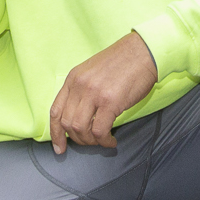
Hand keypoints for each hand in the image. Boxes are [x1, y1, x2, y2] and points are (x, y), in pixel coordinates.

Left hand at [47, 31, 158, 154]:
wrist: (144, 51)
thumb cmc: (122, 62)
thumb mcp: (93, 72)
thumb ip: (82, 90)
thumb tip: (78, 116)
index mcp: (73, 78)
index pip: (55, 111)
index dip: (56, 133)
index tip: (59, 148)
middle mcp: (80, 86)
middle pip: (67, 123)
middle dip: (77, 139)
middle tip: (90, 142)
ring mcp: (94, 93)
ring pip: (80, 129)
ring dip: (90, 141)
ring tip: (102, 140)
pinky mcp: (110, 101)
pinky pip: (100, 131)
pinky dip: (104, 141)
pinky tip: (111, 140)